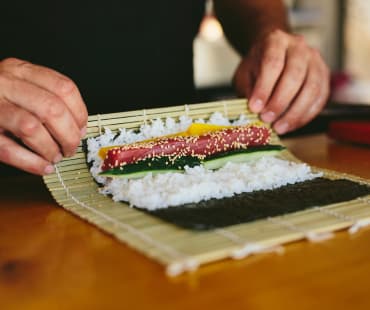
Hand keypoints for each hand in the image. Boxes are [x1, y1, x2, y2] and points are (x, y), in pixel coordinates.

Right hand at [0, 58, 87, 174]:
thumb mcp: (19, 85)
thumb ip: (46, 97)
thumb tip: (78, 126)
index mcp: (20, 69)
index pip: (64, 88)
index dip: (80, 113)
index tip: (81, 129)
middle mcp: (4, 83)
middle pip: (52, 109)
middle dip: (69, 135)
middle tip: (71, 148)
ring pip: (31, 128)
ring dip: (50, 149)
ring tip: (55, 157)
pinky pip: (9, 150)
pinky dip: (32, 163)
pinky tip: (43, 167)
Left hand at [233, 29, 329, 133]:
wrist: (272, 52)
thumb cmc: (257, 65)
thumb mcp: (245, 74)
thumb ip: (248, 89)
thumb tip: (254, 110)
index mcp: (276, 41)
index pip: (273, 63)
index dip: (264, 88)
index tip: (254, 108)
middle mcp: (299, 47)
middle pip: (294, 76)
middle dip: (279, 102)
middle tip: (267, 119)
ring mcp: (315, 60)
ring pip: (311, 88)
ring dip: (294, 112)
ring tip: (279, 127)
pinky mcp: (324, 76)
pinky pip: (320, 98)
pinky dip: (305, 115)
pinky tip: (291, 125)